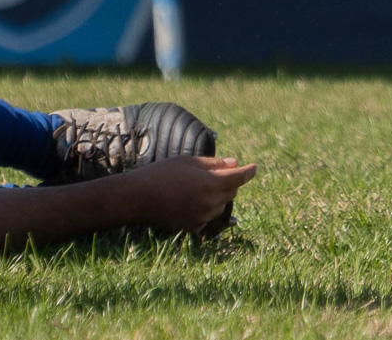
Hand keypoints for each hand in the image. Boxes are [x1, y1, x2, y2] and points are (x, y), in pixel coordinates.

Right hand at [123, 155, 257, 235]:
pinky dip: (206, 209)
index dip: (249, 171)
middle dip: (229, 182)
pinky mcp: (192, 228)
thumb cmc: (162, 174)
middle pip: (231, 192)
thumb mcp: (189, 162)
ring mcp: (202, 217)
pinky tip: (191, 202)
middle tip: (216, 174)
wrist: (137, 198)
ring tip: (197, 188)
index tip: (254, 167)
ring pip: (221, 206)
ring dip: (218, 197)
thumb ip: (215, 164)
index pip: (239, 177)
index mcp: (211, 183)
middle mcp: (209, 202)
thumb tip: (235, 163)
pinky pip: (208, 218)